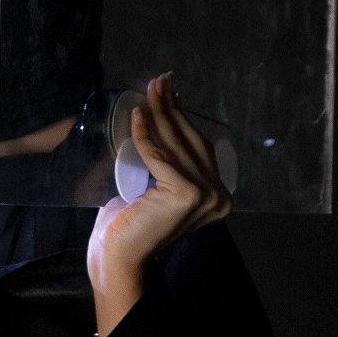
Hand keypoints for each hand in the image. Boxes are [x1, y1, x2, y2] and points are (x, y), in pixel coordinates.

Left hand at [84, 72, 230, 336]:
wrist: (118, 255)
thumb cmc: (131, 223)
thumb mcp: (156, 186)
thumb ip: (169, 164)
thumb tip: (164, 116)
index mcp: (217, 197)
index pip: (199, 148)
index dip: (183, 116)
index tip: (170, 92)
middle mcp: (219, 198)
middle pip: (191, 141)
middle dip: (174, 107)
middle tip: (160, 81)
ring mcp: (206, 197)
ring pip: (178, 144)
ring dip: (162, 111)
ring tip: (151, 89)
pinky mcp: (186, 194)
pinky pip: (161, 156)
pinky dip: (146, 134)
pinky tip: (138, 115)